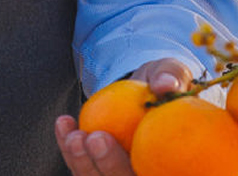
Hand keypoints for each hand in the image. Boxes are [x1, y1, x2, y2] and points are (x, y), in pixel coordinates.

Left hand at [55, 58, 193, 174]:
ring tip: (73, 135)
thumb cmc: (166, 84)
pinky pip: (81, 168)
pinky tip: (63, 125)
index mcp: (170, 165)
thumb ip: (174, 76)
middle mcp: (145, 173)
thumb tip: (165, 85)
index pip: (155, 175)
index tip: (112, 141)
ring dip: (81, 163)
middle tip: (93, 139)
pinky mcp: (99, 169)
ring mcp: (120, 173)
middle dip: (106, 167)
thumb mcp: (174, 73)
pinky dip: (69, 150)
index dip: (127, 168)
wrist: (146, 87)